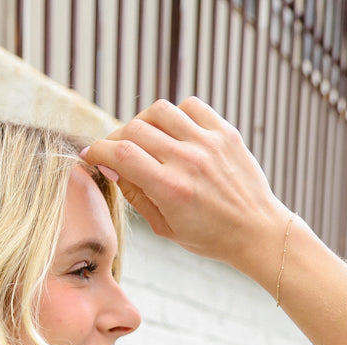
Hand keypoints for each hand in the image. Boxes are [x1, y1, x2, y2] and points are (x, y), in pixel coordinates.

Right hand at [83, 97, 289, 283]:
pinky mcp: (225, 132)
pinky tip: (174, 132)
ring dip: (143, 122)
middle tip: (115, 151)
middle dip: (116, 138)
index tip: (91, 155)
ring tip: (144, 139)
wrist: (255, 230)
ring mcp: (208, 142)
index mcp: (171, 189)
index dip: (98, 150)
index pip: (121, 154)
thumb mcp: (164, 227)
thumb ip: (136, 195)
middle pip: (135, 129)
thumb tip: (112, 167)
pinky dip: (175, 115)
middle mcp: (188, 160)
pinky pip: (190, 106)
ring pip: (159, 110)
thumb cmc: (209, 236)